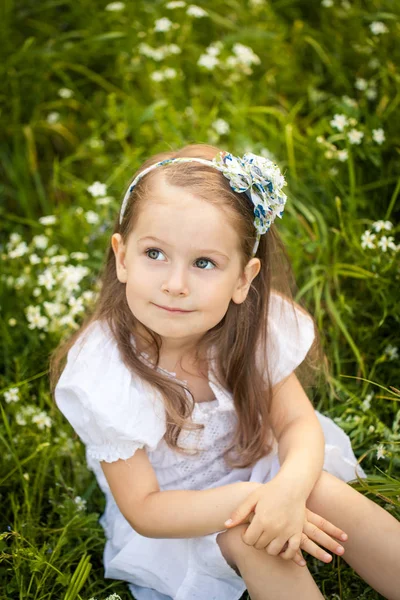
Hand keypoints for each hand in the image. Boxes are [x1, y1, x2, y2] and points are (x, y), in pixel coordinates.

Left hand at [225, 480, 347, 566]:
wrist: (292, 486)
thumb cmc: (270, 491)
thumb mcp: (252, 498)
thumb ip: (239, 512)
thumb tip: (226, 525)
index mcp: (261, 520)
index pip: (248, 541)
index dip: (246, 536)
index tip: (248, 529)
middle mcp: (274, 528)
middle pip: (259, 546)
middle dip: (256, 540)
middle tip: (258, 530)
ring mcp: (286, 532)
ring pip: (273, 551)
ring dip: (268, 546)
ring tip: (268, 536)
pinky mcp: (297, 533)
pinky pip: (290, 552)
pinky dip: (285, 553)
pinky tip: (280, 546)